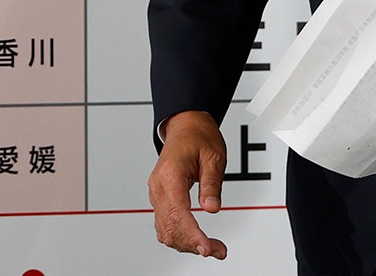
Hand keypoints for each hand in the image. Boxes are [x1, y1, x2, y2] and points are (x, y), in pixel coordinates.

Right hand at [147, 110, 229, 258]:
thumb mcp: (214, 156)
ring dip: (186, 244)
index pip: (178, 212)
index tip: (207, 248)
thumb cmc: (199, 137)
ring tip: (212, 247)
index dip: (192, 234)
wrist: (185, 126)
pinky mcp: (160, 198)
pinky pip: (165, 224)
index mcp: (170, 174)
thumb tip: (212, 208)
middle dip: (193, 244)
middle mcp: (159, 186)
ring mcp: (157, 193)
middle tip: (219, 250)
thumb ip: (212, 183)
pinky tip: (196, 241)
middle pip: (169, 227)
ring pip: (165, 230)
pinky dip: (180, 237)